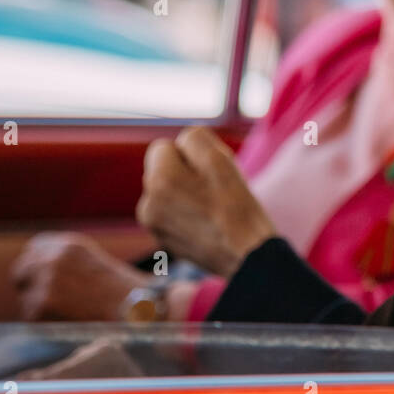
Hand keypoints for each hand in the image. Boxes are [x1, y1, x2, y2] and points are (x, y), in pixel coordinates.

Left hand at [11, 231, 151, 320]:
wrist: (138, 312)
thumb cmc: (122, 294)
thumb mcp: (93, 264)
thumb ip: (64, 263)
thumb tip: (33, 274)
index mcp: (68, 245)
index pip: (33, 250)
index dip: (36, 267)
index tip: (42, 280)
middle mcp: (53, 258)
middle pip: (20, 272)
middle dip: (30, 288)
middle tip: (48, 303)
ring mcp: (46, 281)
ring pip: (25, 299)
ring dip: (39, 310)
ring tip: (71, 316)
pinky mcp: (41, 305)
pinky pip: (30, 319)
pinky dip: (45, 325)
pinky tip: (70, 324)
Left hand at [136, 126, 275, 277]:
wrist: (245, 255)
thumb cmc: (235, 206)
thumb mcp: (219, 158)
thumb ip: (193, 138)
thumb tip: (180, 145)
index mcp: (159, 180)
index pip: (164, 147)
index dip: (190, 155)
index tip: (209, 172)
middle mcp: (147, 203)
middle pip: (163, 170)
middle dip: (184, 173)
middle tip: (213, 190)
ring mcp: (153, 225)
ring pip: (167, 191)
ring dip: (184, 192)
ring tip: (212, 208)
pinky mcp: (162, 240)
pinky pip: (170, 212)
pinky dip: (185, 212)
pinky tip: (206, 222)